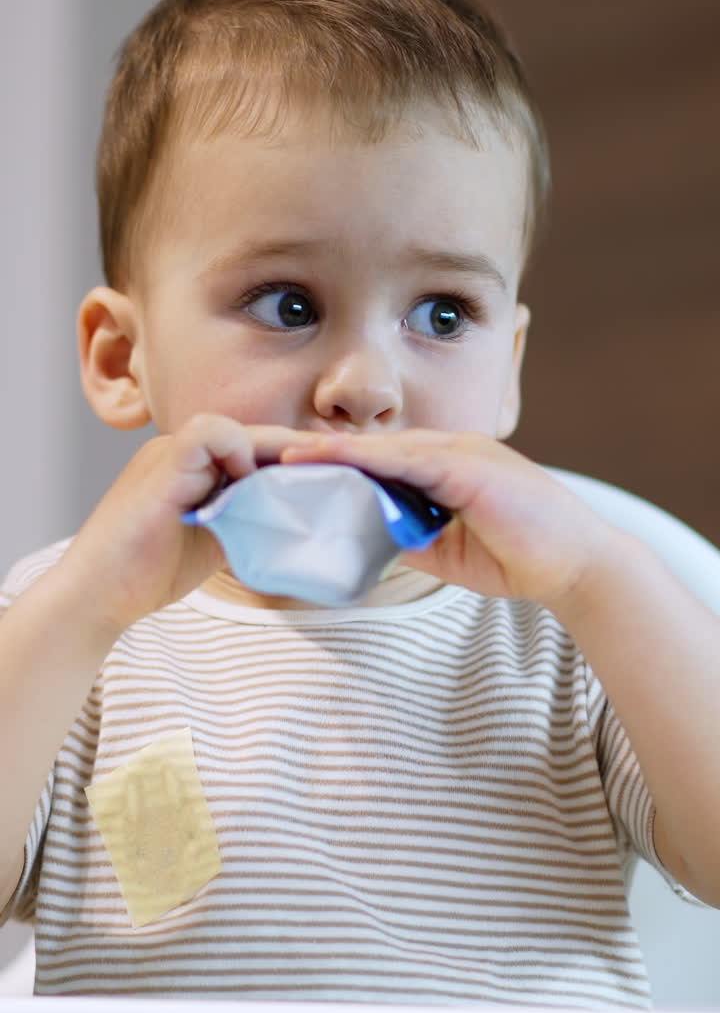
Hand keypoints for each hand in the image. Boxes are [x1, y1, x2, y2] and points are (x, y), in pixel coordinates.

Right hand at [59, 414, 310, 631]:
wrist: (97, 595)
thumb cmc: (150, 573)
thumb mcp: (217, 539)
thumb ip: (248, 519)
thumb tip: (298, 519)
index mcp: (192, 466)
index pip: (252, 447)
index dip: (289, 459)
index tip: (329, 477)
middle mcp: (180, 452)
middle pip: (250, 433)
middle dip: (293, 451)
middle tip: (335, 471)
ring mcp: (168, 453)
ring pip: (232, 426)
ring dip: (267, 450)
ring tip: (294, 480)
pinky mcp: (162, 465)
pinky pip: (209, 434)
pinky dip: (237, 452)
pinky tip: (250, 485)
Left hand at [281, 429, 614, 608]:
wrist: (576, 565)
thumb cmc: (518, 556)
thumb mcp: (447, 549)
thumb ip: (408, 537)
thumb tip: (362, 541)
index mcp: (446, 467)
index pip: (381, 462)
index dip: (337, 464)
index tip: (292, 471)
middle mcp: (450, 451)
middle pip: (374, 448)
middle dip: (324, 453)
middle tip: (273, 457)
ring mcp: (460, 453)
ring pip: (384, 447)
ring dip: (333, 451)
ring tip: (286, 455)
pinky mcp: (467, 465)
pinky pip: (406, 458)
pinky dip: (365, 458)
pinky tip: (330, 458)